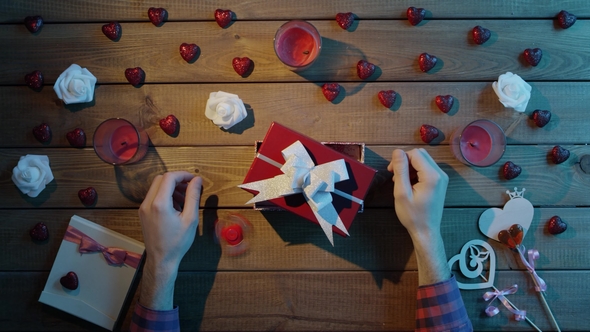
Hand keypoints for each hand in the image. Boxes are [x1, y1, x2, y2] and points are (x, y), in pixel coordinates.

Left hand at [138, 171, 201, 309]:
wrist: (161, 259)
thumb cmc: (177, 242)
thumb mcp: (190, 218)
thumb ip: (193, 196)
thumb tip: (197, 180)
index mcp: (159, 203)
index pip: (169, 177)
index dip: (183, 175)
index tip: (194, 180)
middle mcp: (148, 203)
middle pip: (161, 179)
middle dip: (176, 180)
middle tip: (190, 187)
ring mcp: (143, 208)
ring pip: (156, 187)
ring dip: (170, 187)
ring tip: (184, 198)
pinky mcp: (143, 213)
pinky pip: (153, 196)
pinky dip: (164, 195)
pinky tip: (175, 206)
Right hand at [387, 148, 447, 238]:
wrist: (426, 231)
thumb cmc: (413, 215)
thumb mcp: (402, 192)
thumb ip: (400, 170)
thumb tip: (397, 152)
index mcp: (432, 176)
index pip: (415, 154)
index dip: (401, 158)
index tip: (391, 170)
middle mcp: (440, 174)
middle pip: (420, 155)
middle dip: (405, 161)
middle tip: (395, 174)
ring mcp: (442, 178)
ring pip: (423, 160)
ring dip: (410, 166)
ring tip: (400, 180)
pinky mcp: (440, 182)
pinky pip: (427, 168)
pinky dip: (416, 172)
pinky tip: (408, 183)